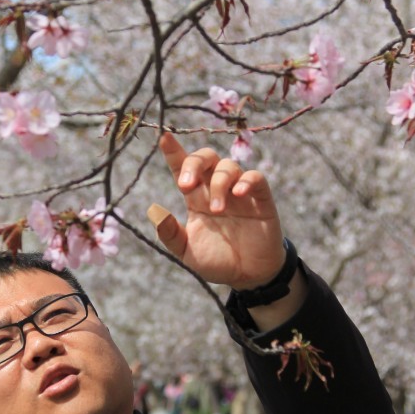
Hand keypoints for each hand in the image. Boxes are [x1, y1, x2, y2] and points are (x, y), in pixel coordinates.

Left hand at [147, 134, 286, 288]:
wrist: (248, 276)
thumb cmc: (217, 261)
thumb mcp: (186, 252)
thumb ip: (170, 234)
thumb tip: (154, 210)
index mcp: (196, 199)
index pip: (183, 168)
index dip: (173, 151)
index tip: (163, 137)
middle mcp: (216, 190)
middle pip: (206, 158)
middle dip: (194, 163)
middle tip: (185, 184)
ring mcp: (239, 193)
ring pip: (228, 166)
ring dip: (218, 183)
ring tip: (217, 209)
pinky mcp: (260, 200)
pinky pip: (255, 178)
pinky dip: (246, 181)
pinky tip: (238, 193)